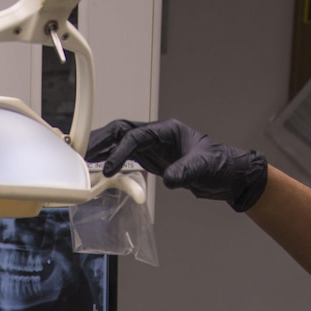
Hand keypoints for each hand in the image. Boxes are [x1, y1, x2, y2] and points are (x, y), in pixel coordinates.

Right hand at [85, 118, 268, 211]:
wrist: (228, 176)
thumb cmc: (220, 164)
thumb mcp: (203, 167)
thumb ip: (185, 172)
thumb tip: (169, 179)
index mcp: (167, 130)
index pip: (134, 136)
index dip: (119, 151)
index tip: (108, 168)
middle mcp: (156, 136)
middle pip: (120, 133)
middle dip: (100, 142)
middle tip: (81, 155)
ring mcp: (153, 148)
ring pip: (120, 144)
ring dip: (102, 152)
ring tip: (83, 163)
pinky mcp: (152, 160)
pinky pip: (126, 159)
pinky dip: (112, 164)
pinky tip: (100, 173)